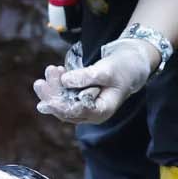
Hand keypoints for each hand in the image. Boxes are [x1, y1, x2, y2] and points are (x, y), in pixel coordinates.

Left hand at [33, 38, 156, 123]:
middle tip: (46, 75)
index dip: (60, 106)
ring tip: (50, 70)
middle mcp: (91, 114)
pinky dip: (57, 85)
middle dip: (52, 94)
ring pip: (62, 103)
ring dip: (52, 89)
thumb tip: (65, 80)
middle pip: (65, 110)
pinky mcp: (80, 99)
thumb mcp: (107, 70)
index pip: (76, 112)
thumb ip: (87, 76)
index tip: (47, 97)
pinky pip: (64, 96)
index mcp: (101, 111)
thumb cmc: (123, 68)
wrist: (130, 64)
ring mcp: (85, 107)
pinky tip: (55, 71)